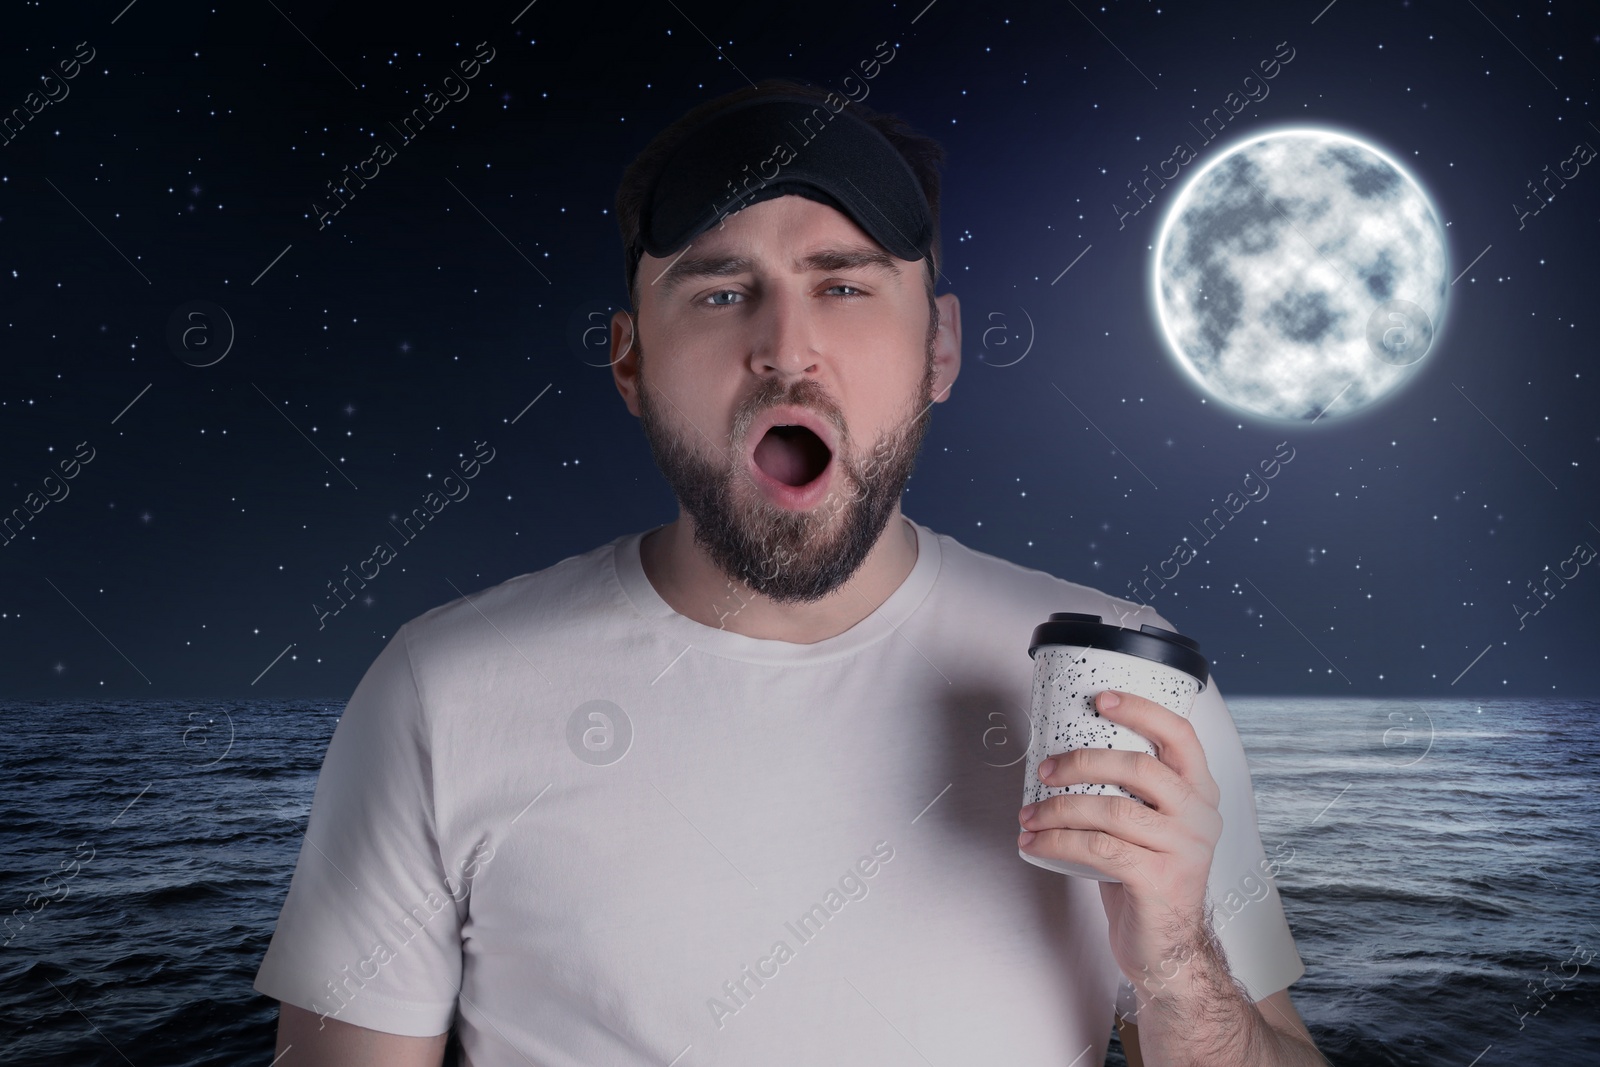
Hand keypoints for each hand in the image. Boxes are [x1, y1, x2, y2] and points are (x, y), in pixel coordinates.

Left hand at [1017, 688, 1222, 984]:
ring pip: (1112, 810)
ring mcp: (1185, 849)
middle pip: (1139, 767)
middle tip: (1045, 770)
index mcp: (1199, 792)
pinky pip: (1099, 849)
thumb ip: (1126, 791)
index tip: (1100, 699)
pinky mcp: (1161, 881)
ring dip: (1059, 809)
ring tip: (1029, 816)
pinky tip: (1034, 844)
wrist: (1167, 948)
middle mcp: (1200, 815)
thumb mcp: (1148, 826)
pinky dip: (1057, 843)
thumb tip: (1063, 754)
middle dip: (1082, 761)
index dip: (1140, 710)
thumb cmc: (1147, 877)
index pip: (1180, 735)